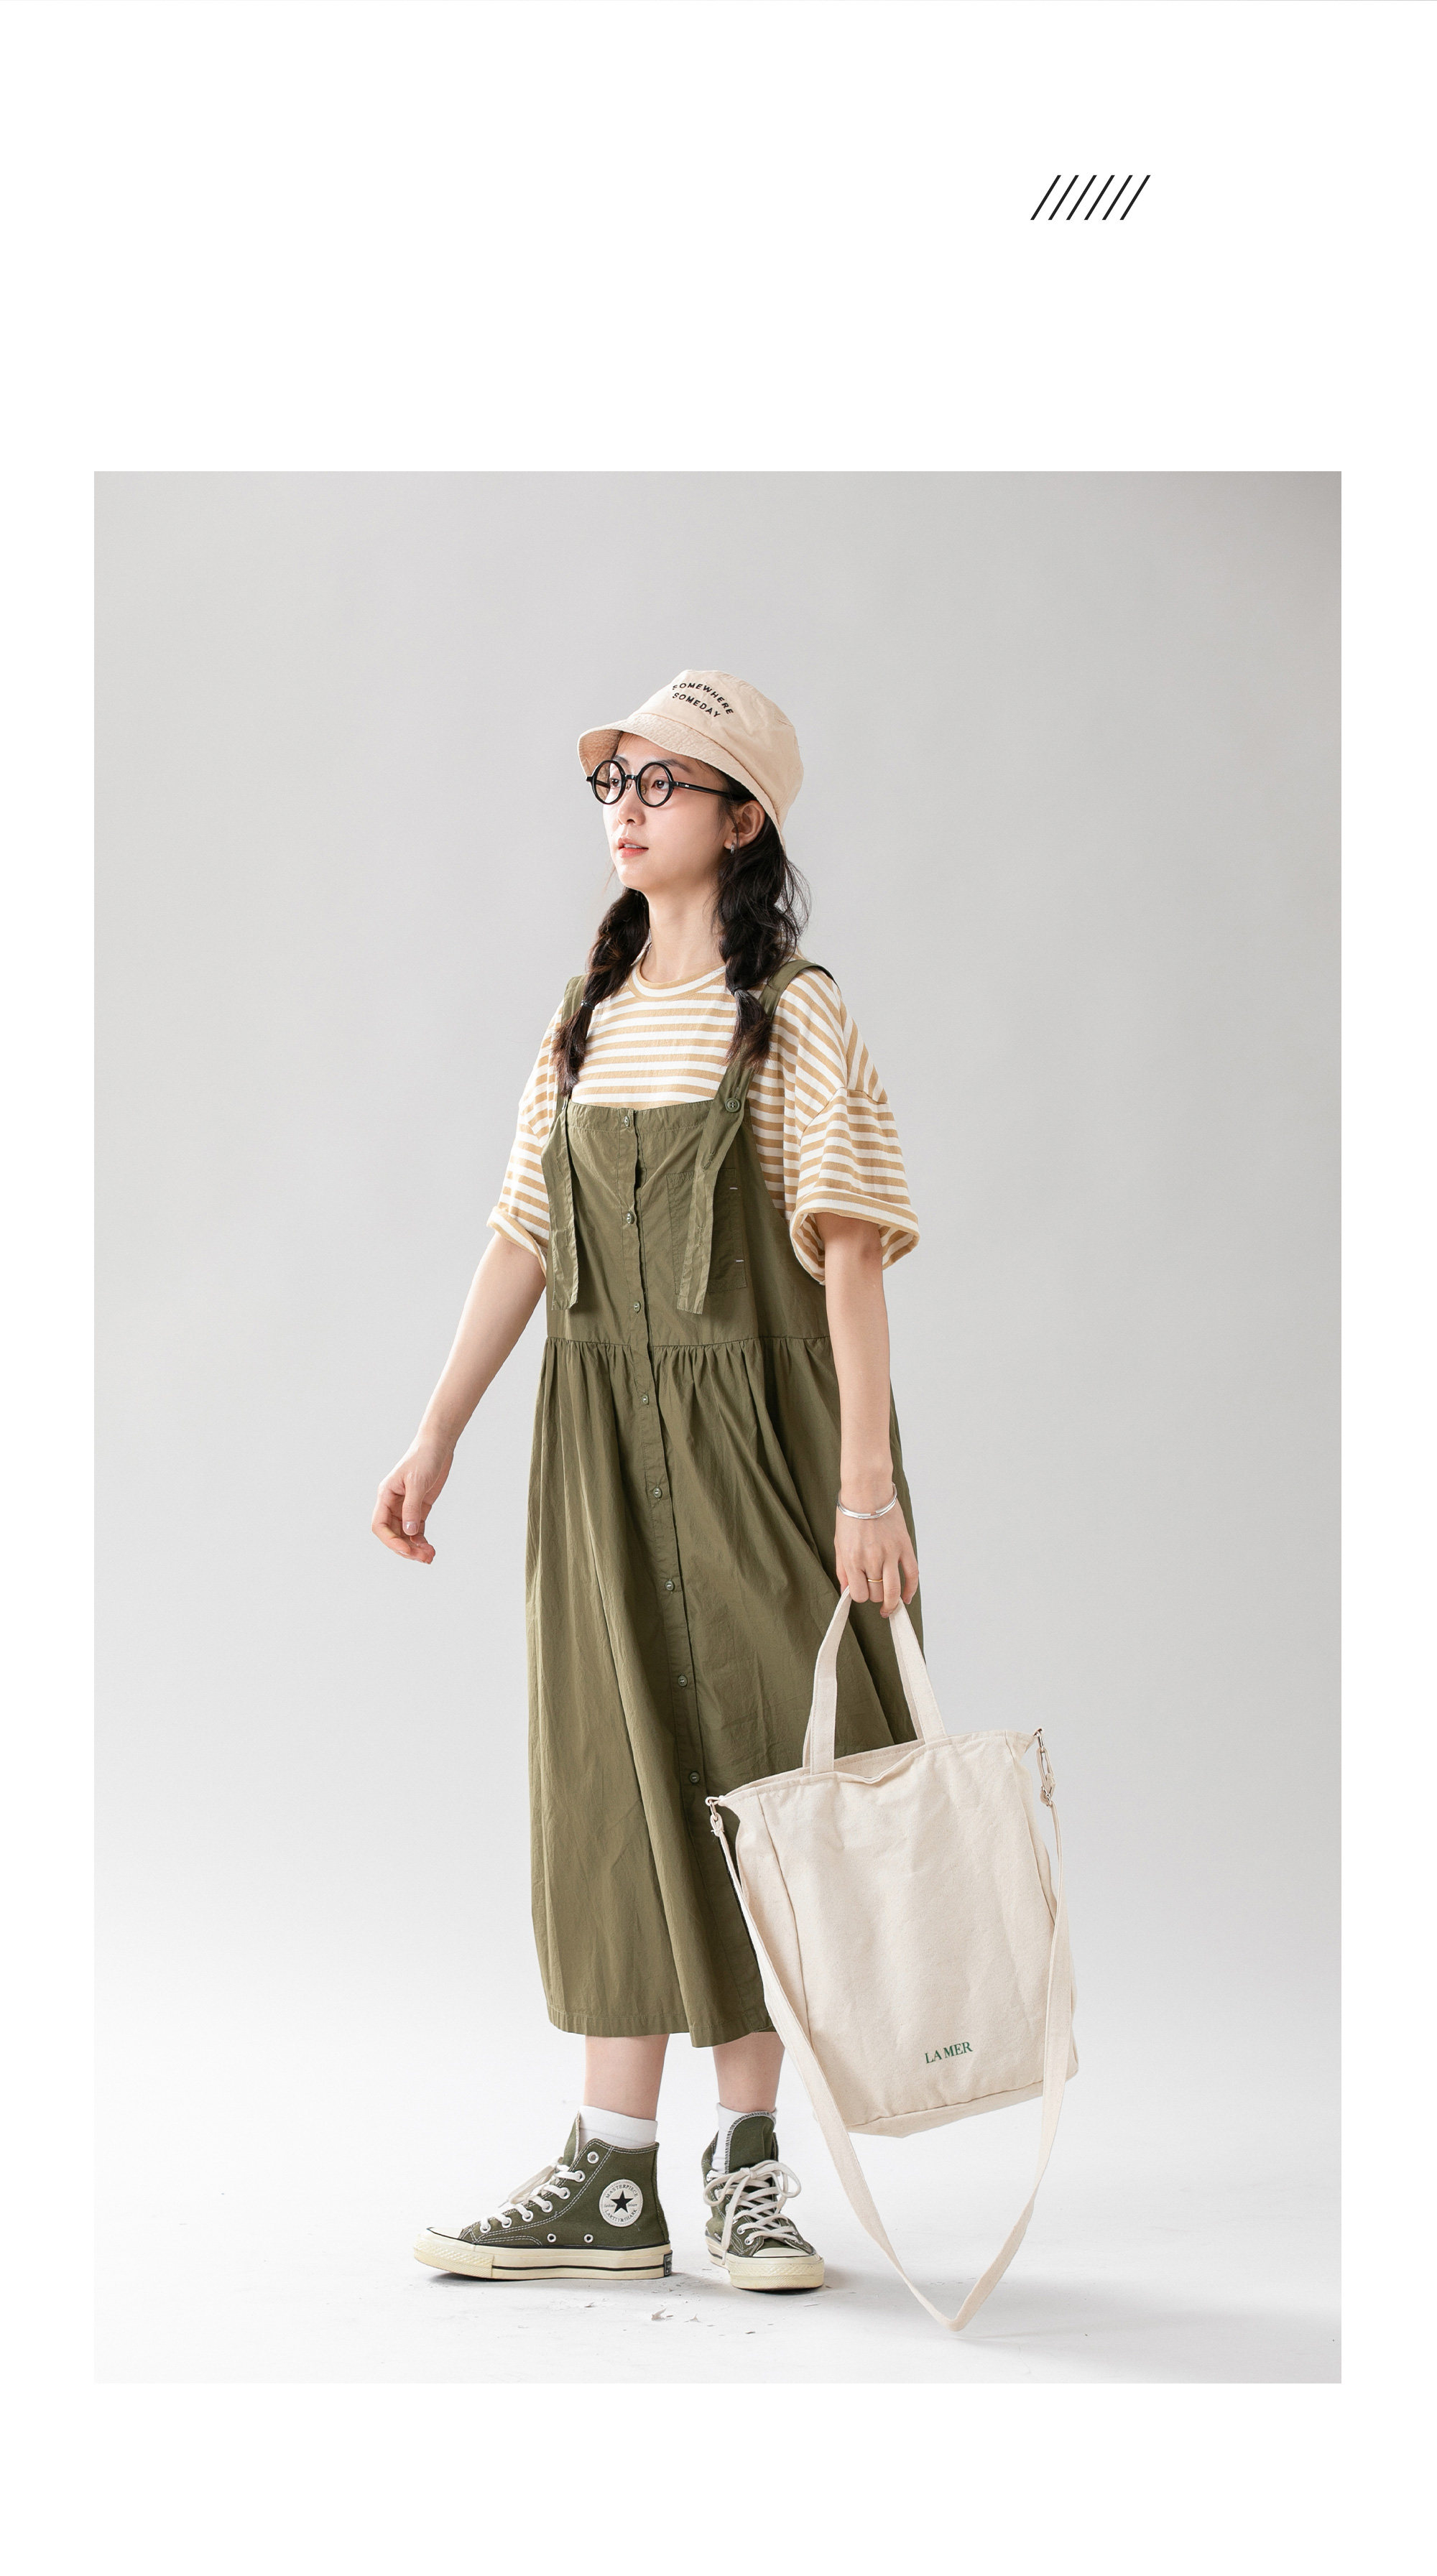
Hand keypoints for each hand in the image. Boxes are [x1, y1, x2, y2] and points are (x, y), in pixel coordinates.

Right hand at [372, 1437, 453, 1562]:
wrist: (438, 1446)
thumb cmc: (423, 1458)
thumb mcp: (417, 1482)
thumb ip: (412, 1507)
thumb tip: (409, 1533)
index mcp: (386, 1496)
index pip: (379, 1525)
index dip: (390, 1541)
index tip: (406, 1550)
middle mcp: (393, 1504)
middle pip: (393, 1534)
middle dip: (405, 1548)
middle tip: (423, 1558)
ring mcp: (406, 1507)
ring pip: (405, 1535)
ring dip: (415, 1548)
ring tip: (429, 1557)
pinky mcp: (420, 1508)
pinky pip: (416, 1530)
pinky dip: (421, 1541)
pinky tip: (430, 1549)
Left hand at [834, 1494, 918, 1619]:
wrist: (867, 1491)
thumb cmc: (850, 1515)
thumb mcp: (839, 1543)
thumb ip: (842, 1570)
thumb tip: (846, 1592)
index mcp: (852, 1559)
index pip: (858, 1594)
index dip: (860, 1596)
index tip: (861, 1590)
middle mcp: (871, 1559)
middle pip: (876, 1594)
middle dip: (874, 1596)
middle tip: (874, 1589)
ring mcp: (889, 1554)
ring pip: (893, 1590)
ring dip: (892, 1603)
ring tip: (890, 1606)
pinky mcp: (904, 1546)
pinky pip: (912, 1574)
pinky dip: (910, 1590)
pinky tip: (906, 1597)